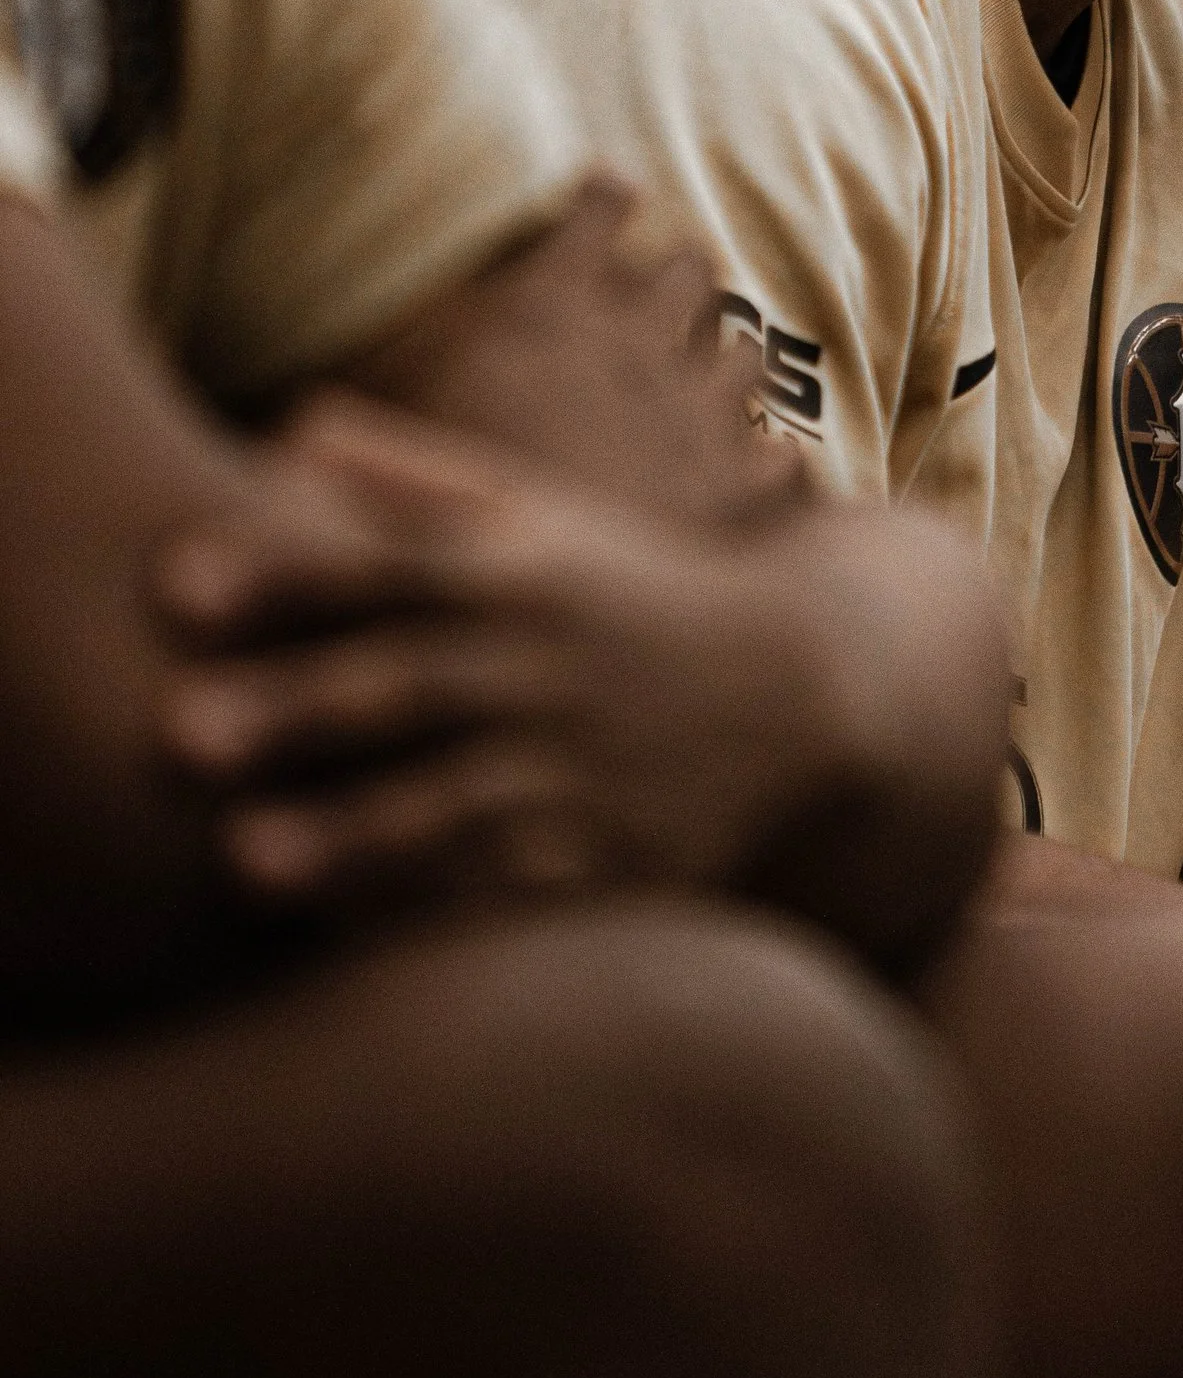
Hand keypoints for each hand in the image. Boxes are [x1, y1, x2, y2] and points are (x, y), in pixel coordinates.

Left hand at [151, 398, 967, 922]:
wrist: (812, 696)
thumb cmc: (637, 594)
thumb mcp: (546, 513)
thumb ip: (415, 476)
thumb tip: (284, 424)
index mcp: (520, 568)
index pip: (385, 564)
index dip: (282, 573)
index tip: (175, 588)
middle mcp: (545, 666)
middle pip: (403, 685)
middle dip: (294, 708)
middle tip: (176, 737)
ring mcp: (581, 771)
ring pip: (450, 807)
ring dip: (347, 835)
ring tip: (245, 865)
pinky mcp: (614, 866)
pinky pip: (516, 899)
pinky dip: (439, 922)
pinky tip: (355, 953)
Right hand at [343, 175, 793, 528]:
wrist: (497, 609)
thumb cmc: (413, 499)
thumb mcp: (366, 400)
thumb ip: (379, 343)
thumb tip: (333, 334)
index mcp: (550, 302)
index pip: (602, 207)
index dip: (606, 200)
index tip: (610, 192)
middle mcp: (635, 341)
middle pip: (692, 266)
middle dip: (680, 273)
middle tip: (664, 293)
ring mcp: (696, 414)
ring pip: (747, 349)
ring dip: (726, 355)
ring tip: (705, 375)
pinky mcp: (736, 491)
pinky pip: (779, 455)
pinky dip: (762, 462)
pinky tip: (749, 473)